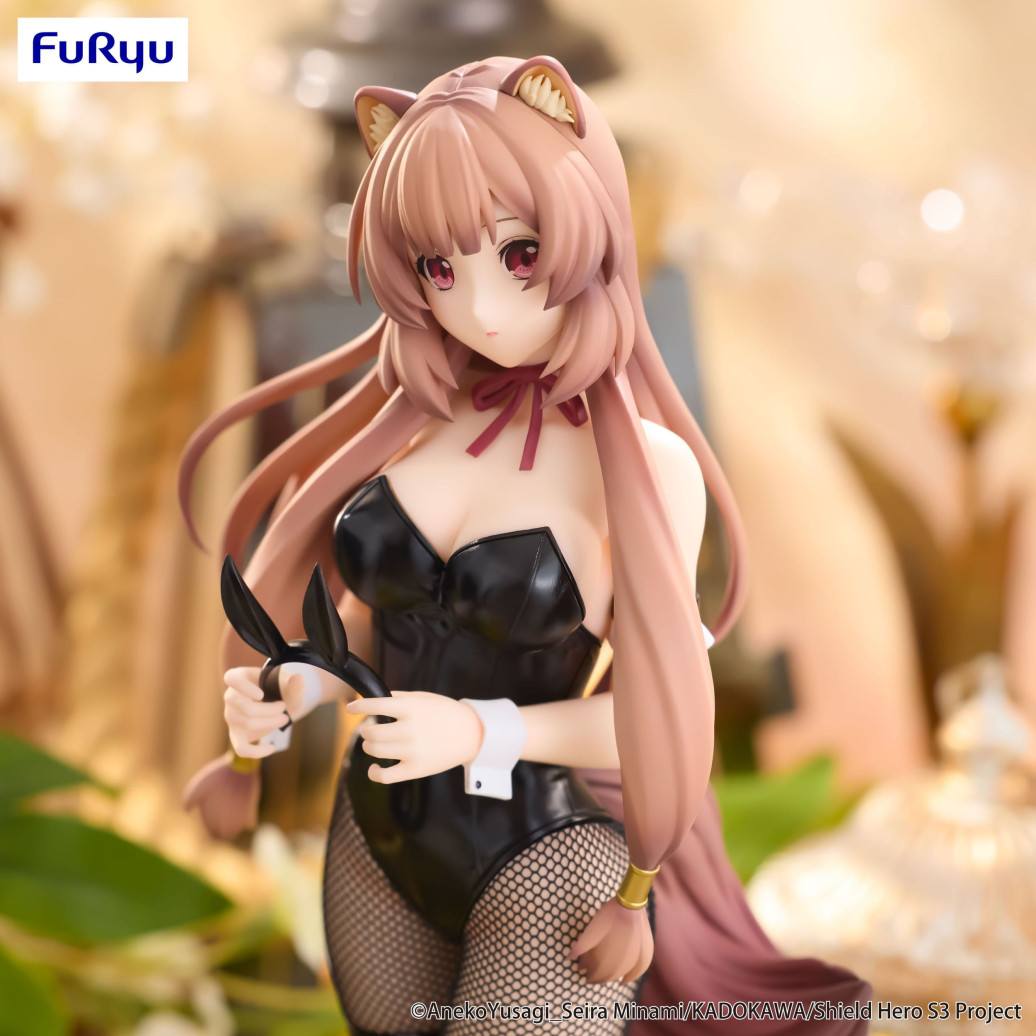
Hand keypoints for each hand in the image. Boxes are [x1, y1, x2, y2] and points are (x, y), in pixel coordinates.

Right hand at [223, 667, 286, 758]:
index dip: (243, 687)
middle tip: (284, 708)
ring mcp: (231, 717)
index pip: (231, 678)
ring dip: (270, 723)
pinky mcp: (236, 735)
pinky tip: (272, 748)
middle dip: (268, 710)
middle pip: (243, 707)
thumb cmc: (277, 688)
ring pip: (247, 723)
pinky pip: (240, 748)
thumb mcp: (286, 683)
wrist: (275, 702)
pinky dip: (256, 751)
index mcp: (239, 677)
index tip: (261, 695)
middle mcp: (230, 697)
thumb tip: (298, 678)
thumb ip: (293, 683)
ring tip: (284, 718)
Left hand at [344, 691, 483, 783]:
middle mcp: (409, 729)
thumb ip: (398, 698)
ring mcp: (411, 751)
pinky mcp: (415, 770)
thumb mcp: (423, 698)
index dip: (358, 707)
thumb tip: (374, 700)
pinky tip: (374, 767)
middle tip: (371, 729)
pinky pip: (385, 776)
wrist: (470, 734)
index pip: (375, 705)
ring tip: (375, 743)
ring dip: (370, 746)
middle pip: (371, 732)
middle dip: (366, 730)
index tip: (350, 709)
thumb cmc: (445, 713)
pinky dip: (374, 773)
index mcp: (410, 708)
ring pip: (374, 751)